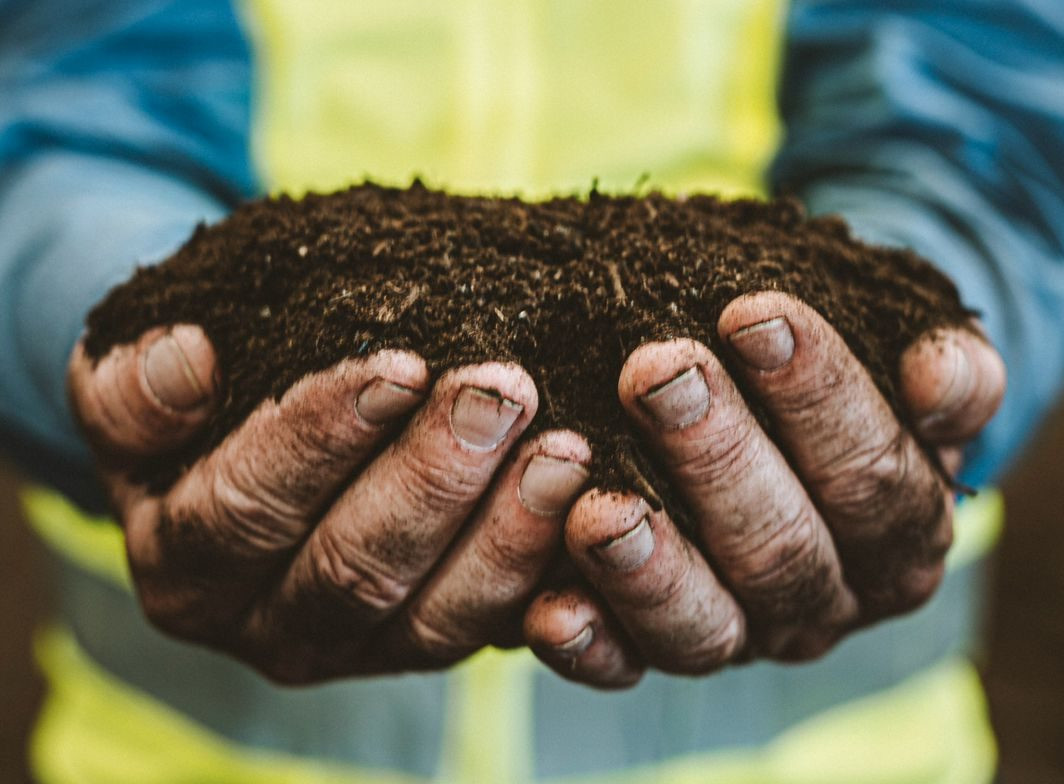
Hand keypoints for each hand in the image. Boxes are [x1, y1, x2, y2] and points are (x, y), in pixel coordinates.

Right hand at [69, 325, 590, 682]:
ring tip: (566, 449)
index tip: (398, 365)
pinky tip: (594, 516)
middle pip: (353, 569)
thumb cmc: (203, 402)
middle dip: (434, 479)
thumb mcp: (139, 382)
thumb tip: (189, 360)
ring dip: (509, 532)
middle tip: (503, 392)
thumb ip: (136, 385)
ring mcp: (360, 647)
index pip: (246, 509)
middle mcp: (269, 626)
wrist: (250, 438)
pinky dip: (548, 580)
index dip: (319, 439)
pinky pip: (495, 630)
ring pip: (438, 616)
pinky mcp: (433, 642)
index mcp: (185, 567)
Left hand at [524, 291, 1004, 687]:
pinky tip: (547, 611)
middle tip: (655, 372)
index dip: (818, 396)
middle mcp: (825, 599)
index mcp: (898, 532)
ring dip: (650, 567)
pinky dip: (590, 645)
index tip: (753, 313)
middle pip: (781, 548)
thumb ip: (945, 377)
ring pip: (705, 624)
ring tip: (598, 507)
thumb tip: (941, 372)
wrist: (784, 429)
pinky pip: (625, 668)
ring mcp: (741, 635)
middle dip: (716, 456)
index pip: (870, 473)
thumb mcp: (897, 367)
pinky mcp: (657, 654)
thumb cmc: (832, 384)